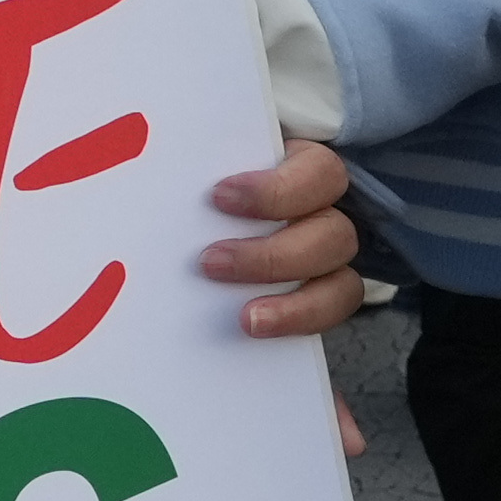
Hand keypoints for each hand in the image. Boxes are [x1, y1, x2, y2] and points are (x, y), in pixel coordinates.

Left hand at [205, 136, 367, 340]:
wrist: (214, 224)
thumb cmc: (212, 185)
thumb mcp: (212, 168)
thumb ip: (202, 170)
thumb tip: (158, 171)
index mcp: (307, 170)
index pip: (320, 174)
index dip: (276, 190)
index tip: (219, 196)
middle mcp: (327, 216)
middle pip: (334, 234)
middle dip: (271, 255)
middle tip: (211, 262)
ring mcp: (330, 262)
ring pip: (342, 283)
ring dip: (293, 304)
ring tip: (246, 318)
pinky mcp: (321, 297)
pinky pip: (328, 318)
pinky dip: (296, 325)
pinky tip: (257, 331)